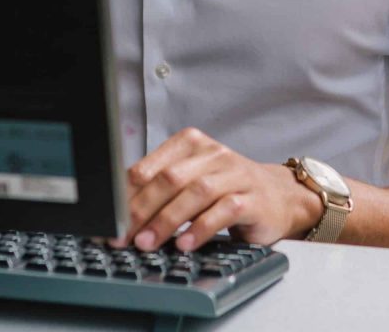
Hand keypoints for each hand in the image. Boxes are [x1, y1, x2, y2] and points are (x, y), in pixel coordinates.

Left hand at [112, 127, 321, 251]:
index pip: (149, 167)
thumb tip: (118, 214)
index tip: (110, 222)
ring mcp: (234, 172)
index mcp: (190, 143)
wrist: (278, 196)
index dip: (126, 196)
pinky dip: (201, 228)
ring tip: (149, 244)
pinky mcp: (253, 197)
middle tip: (124, 237)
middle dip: (141, 211)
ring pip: (195, 192)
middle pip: (169, 179)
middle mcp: (212, 153)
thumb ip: (160, 190)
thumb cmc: (225, 190)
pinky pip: (224, 210)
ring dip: (167, 220)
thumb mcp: (190, 182)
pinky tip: (185, 244)